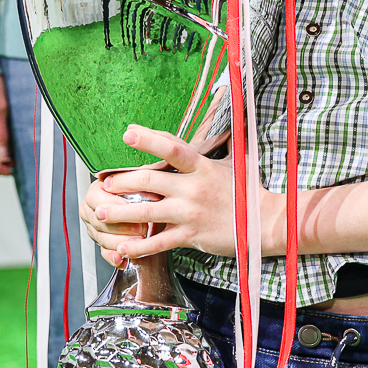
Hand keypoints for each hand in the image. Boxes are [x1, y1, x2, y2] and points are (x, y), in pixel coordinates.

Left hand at [79, 124, 235, 263]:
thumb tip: (213, 119)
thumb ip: (216, 144)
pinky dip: (138, 246)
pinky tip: (122, 247)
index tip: (127, 133)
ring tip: (101, 212)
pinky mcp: (191, 235)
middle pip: (149, 182)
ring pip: (146, 212)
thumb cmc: (249, 191)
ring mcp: (191, 213)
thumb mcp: (234, 161)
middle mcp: (193, 189)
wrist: (266, 222)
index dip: (148, 140)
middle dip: (122, 182)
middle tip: (105, 184)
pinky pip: (158, 242)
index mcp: (202, 167)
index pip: (172, 149)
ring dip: (120, 212)